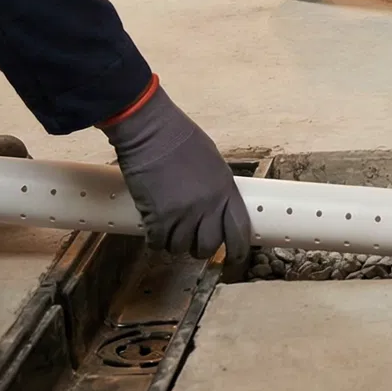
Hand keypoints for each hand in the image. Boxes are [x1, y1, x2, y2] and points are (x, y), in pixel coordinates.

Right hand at [103, 85, 251, 268]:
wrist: (151, 131)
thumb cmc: (180, 137)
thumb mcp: (212, 161)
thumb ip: (218, 187)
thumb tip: (217, 206)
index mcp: (225, 190)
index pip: (239, 230)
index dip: (239, 250)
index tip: (235, 259)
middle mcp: (208, 206)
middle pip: (209, 246)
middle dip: (200, 247)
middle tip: (191, 239)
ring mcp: (183, 214)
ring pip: (181, 248)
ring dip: (174, 242)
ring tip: (168, 227)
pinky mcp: (158, 218)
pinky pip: (158, 244)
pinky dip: (154, 240)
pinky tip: (153, 228)